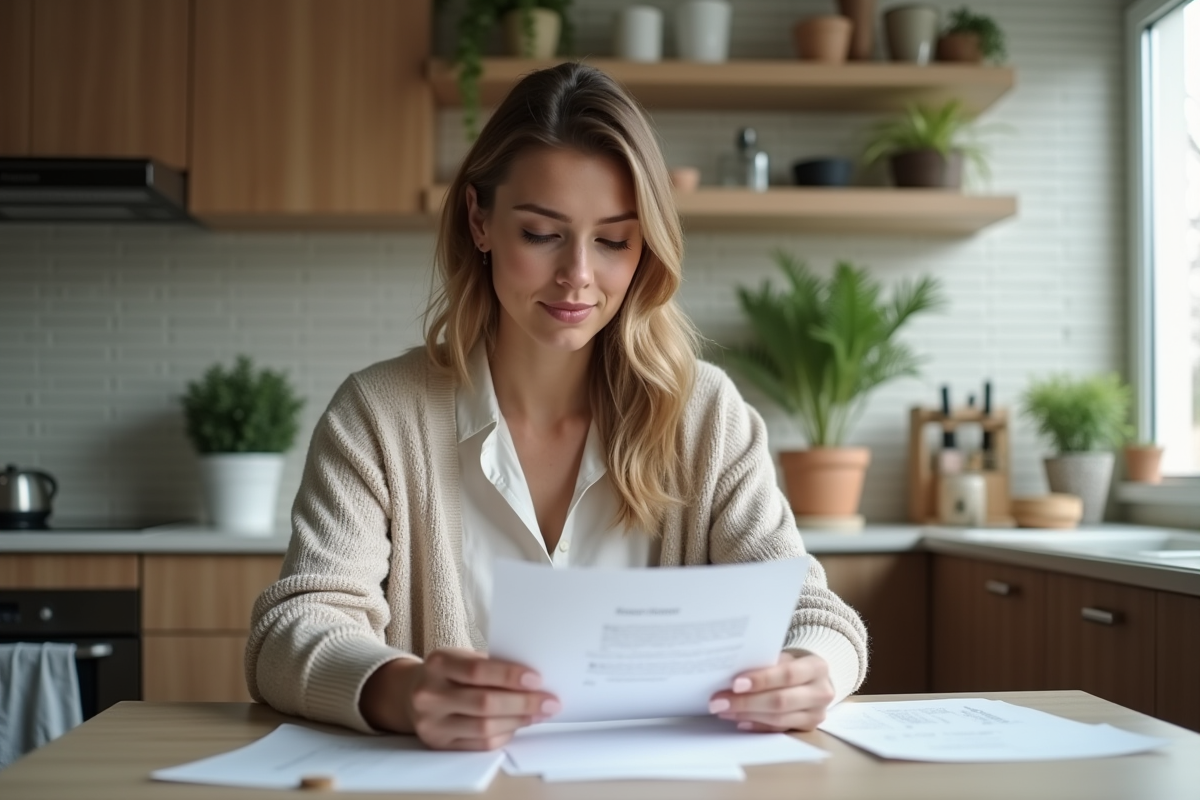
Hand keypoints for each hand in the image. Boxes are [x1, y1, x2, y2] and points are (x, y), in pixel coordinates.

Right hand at [359, 648, 560, 749]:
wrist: (412, 693)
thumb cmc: (449, 672)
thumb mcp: (462, 657)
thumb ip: (491, 665)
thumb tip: (534, 680)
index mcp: (438, 663)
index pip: (478, 671)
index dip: (510, 676)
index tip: (537, 679)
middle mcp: (430, 693)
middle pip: (484, 703)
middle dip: (523, 703)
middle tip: (549, 701)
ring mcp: (432, 722)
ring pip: (485, 727)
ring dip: (518, 721)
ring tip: (538, 713)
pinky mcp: (439, 744)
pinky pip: (480, 744)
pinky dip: (505, 734)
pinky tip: (518, 724)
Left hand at [707, 651, 834, 731]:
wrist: (816, 679)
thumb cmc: (794, 664)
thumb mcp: (786, 657)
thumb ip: (766, 663)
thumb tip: (730, 673)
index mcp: (816, 667)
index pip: (788, 674)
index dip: (761, 680)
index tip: (735, 683)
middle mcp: (821, 692)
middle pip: (781, 701)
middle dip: (746, 702)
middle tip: (719, 701)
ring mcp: (817, 714)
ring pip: (778, 719)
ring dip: (747, 715)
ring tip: (724, 710)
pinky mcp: (808, 728)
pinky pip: (778, 729)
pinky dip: (756, 725)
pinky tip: (739, 721)